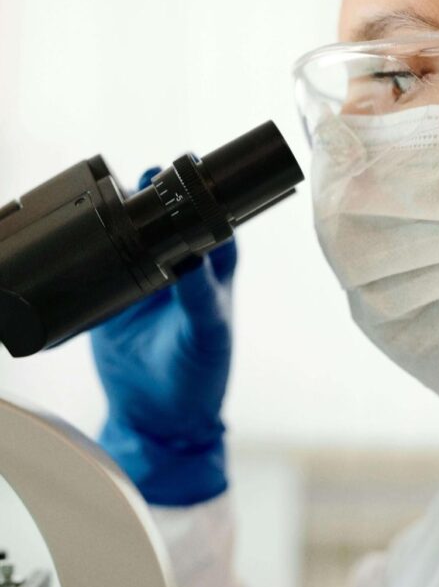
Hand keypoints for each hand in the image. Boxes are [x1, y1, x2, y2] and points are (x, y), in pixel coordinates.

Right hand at [91, 168, 237, 505]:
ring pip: (131, 236)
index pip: (208, 219)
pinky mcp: (111, 299)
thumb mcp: (207, 333)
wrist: (157, 417)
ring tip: (107, 196)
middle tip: (141, 177)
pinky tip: (81, 235)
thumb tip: (193, 256)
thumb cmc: (199, 376)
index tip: (181, 169)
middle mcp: (177, 269)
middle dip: (152, 194)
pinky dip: (91, 250)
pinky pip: (100, 266)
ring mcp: (142, 282)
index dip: (197, 193)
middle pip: (165, 219)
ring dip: (121, 216)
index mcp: (209, 271)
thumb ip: (200, 295)